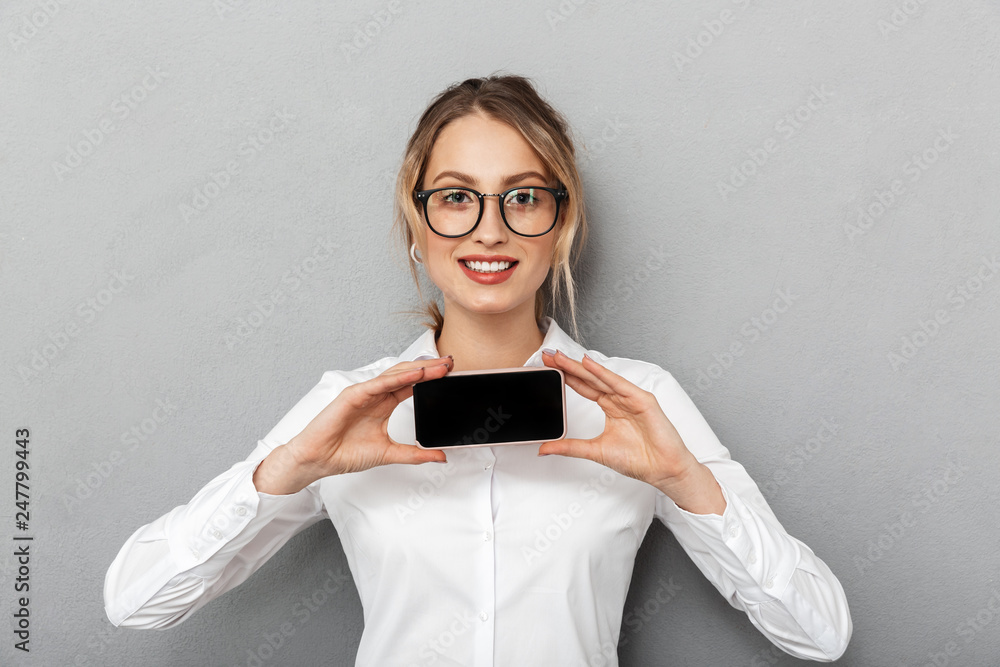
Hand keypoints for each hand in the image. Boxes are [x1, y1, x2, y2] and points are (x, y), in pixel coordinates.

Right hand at [286, 357, 452, 477]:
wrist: (319, 460)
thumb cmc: (345, 453)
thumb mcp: (389, 454)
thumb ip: (415, 454)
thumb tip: (440, 456)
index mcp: (384, 405)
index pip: (412, 386)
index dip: (431, 379)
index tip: (451, 376)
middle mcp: (376, 395)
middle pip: (407, 376)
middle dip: (430, 369)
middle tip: (452, 364)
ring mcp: (365, 393)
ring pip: (396, 374)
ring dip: (419, 369)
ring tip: (440, 366)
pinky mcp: (353, 395)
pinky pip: (379, 383)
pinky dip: (398, 377)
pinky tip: (415, 374)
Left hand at [539, 350, 724, 513]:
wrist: (663, 470)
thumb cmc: (638, 460)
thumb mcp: (595, 451)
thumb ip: (569, 447)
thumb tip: (543, 449)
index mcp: (610, 407)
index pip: (584, 387)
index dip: (566, 377)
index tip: (548, 368)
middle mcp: (619, 399)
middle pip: (589, 379)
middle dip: (568, 367)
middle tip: (548, 355)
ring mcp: (630, 398)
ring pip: (601, 378)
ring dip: (580, 367)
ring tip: (561, 357)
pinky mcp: (642, 400)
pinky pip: (619, 384)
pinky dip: (603, 374)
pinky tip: (588, 364)